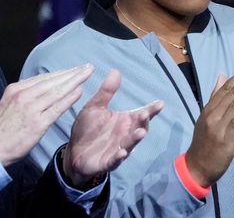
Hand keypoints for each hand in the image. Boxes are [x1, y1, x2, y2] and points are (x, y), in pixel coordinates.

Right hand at [0, 64, 93, 166]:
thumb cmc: (1, 128)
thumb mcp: (8, 104)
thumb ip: (24, 94)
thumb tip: (42, 87)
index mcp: (16, 89)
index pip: (44, 78)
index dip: (62, 72)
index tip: (75, 68)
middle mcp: (23, 96)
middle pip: (53, 81)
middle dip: (72, 73)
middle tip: (87, 66)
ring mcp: (31, 109)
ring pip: (57, 91)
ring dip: (75, 81)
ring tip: (88, 74)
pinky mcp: (38, 123)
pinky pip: (57, 108)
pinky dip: (69, 98)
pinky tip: (80, 91)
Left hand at [63, 69, 163, 187]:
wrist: (73, 151)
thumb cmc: (88, 128)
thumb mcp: (95, 107)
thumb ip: (106, 92)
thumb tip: (115, 71)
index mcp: (125, 121)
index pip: (142, 114)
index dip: (152, 110)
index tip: (160, 103)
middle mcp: (126, 134)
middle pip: (140, 127)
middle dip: (144, 122)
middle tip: (145, 114)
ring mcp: (119, 148)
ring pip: (130, 143)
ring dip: (136, 139)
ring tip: (140, 133)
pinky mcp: (108, 161)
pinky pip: (115, 160)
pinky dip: (119, 157)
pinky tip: (122, 153)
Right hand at [186, 62, 233, 186]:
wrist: (197, 167)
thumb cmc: (204, 142)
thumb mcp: (206, 117)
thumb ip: (215, 97)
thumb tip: (222, 76)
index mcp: (209, 108)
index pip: (226, 88)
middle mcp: (213, 114)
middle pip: (231, 92)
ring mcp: (219, 125)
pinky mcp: (226, 138)